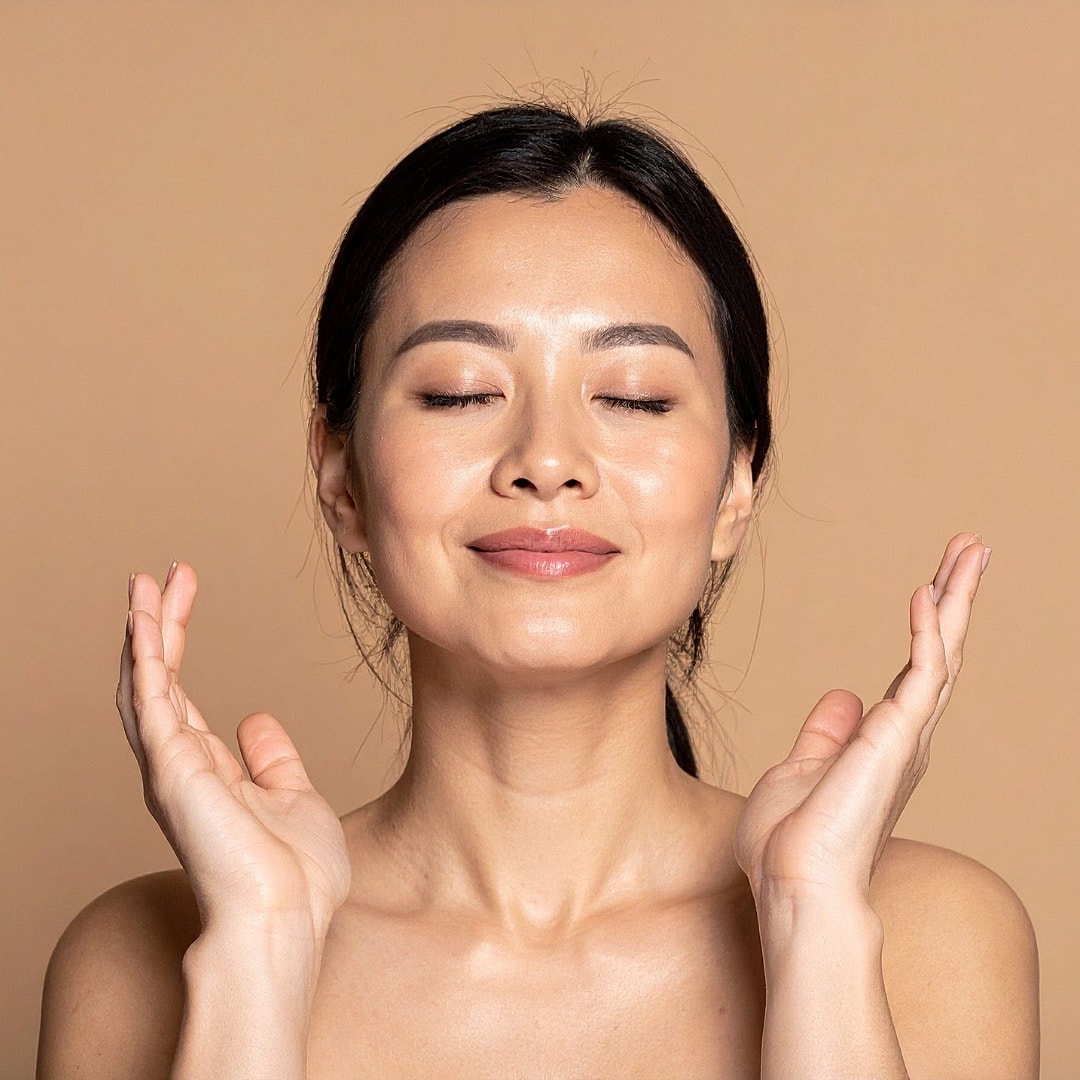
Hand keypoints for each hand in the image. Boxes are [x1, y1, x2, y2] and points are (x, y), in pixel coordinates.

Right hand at [116, 563, 350, 937]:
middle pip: (157, 679)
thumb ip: (272, 759)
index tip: (183, 592)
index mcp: (206, 770)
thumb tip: (256, 718)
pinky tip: (141, 618)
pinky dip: (142, 655)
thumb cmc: (295, 876)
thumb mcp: (294, 798)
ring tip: (144, 582)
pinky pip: (149, 700)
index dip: (176, 642)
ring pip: (144, 684)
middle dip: (158, 625)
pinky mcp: (172, 767)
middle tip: (163, 574)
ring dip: (142, 631)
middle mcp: (179, 765)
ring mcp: (171, 766)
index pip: (180, 693)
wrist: (286, 919)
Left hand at [734, 533, 989, 907]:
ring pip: (943, 652)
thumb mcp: (799, 772)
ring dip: (956, 598)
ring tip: (971, 549)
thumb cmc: (789, 843)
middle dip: (957, 597)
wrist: (792, 884)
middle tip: (973, 549)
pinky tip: (926, 590)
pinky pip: (922, 671)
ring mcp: (905, 738)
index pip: (914, 670)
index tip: (932, 584)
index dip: (928, 625)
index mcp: (883, 744)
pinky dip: (926, 628)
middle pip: (941, 651)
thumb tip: (842, 697)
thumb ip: (824, 736)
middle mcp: (904, 738)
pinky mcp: (896, 738)